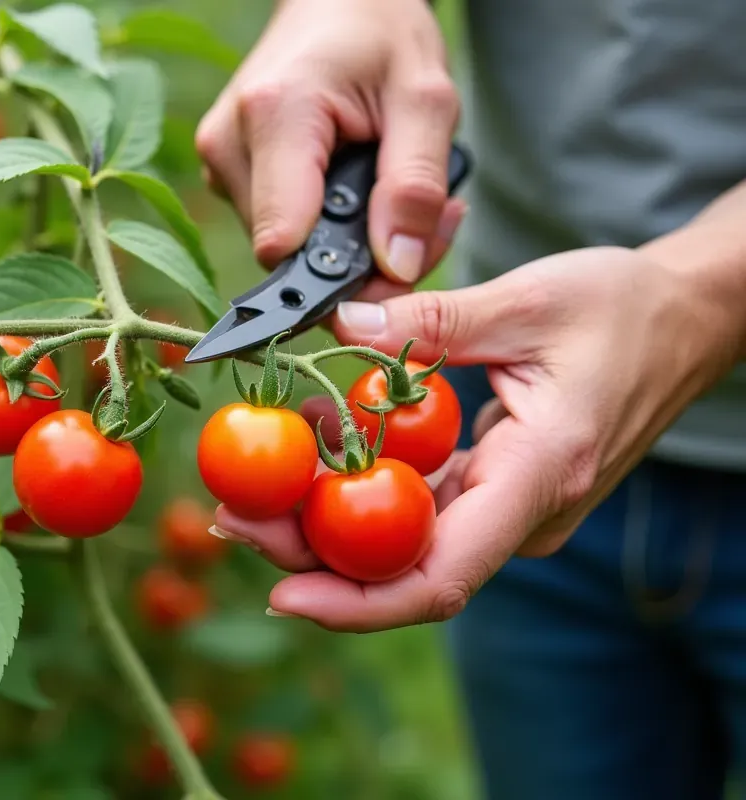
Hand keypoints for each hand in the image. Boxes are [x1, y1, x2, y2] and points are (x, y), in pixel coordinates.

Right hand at [195, 0, 466, 284]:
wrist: (338, 2)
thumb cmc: (382, 37)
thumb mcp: (427, 100)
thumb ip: (415, 186)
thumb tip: (398, 267)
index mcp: (276, 116)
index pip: (284, 243)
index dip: (339, 273)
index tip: (394, 262)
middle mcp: (229, 143)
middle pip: (285, 252)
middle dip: (354, 256)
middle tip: (413, 218)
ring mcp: (219, 159)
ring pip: (281, 246)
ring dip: (339, 241)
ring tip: (380, 188)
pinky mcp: (224, 170)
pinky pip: (274, 226)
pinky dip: (320, 225)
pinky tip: (349, 189)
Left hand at [214, 247, 742, 630]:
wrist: (684, 319)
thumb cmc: (623, 309)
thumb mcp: (528, 300)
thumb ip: (433, 323)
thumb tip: (343, 325)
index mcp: (541, 475)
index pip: (443, 577)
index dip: (356, 600)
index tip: (281, 595)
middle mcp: (522, 511)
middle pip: (402, 565)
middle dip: (310, 553)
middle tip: (229, 515)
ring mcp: (506, 504)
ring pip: (402, 539)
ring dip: (322, 518)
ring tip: (247, 484)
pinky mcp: (493, 485)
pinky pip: (417, 504)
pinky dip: (359, 483)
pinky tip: (308, 448)